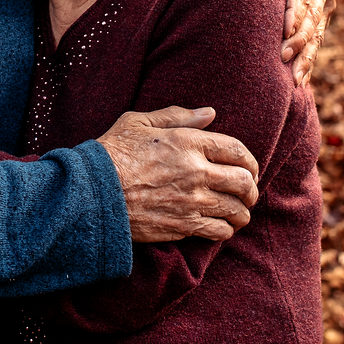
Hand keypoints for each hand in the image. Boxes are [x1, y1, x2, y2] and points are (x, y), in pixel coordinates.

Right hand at [98, 106, 258, 244]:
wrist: (92, 193)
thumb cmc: (111, 153)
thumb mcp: (138, 122)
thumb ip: (177, 115)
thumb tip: (209, 113)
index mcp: (188, 142)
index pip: (237, 150)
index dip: (250, 161)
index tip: (249, 168)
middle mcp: (196, 172)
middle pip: (244, 182)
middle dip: (251, 189)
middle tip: (248, 193)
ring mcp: (191, 201)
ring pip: (236, 210)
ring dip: (242, 212)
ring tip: (239, 213)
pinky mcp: (183, 225)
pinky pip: (218, 230)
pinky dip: (225, 230)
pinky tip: (221, 227)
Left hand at [242, 0, 335, 84]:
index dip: (295, 10)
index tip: (285, 29)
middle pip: (311, 17)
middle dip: (298, 39)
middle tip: (282, 57)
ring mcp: (326, 5)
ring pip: (316, 35)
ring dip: (305, 58)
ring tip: (294, 78)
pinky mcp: (323, 21)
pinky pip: (316, 45)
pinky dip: (307, 63)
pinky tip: (299, 82)